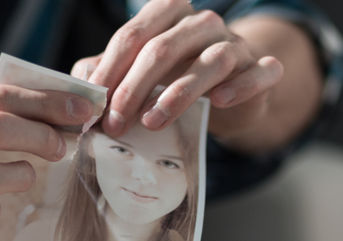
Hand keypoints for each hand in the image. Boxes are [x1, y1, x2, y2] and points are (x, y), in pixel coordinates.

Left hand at [71, 0, 283, 143]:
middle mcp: (203, 23)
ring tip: (153, 122)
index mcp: (169, 14)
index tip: (95, 105)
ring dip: (178, 93)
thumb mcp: (141, 74)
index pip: (133, 35)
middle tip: (116, 123)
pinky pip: (258, 73)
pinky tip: (220, 102)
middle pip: (164, 48)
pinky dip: (240, 86)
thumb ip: (110, 73)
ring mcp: (237, 45)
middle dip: (134, 88)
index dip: (111, 70)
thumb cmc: (179, 79)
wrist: (232, 94)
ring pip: (210, 61)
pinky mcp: (262, 69)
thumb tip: (80, 86)